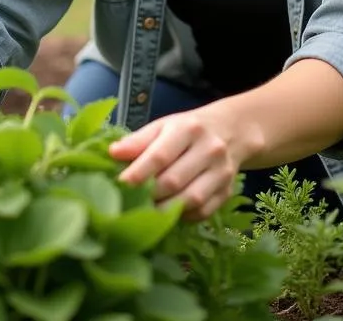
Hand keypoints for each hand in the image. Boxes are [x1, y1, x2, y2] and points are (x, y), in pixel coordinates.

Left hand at [108, 104, 259, 220]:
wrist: (230, 131)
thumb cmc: (186, 130)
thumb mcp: (162, 127)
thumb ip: (137, 140)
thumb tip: (112, 153)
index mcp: (188, 128)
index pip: (160, 155)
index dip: (138, 173)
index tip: (118, 185)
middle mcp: (209, 148)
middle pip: (173, 181)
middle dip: (148, 195)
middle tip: (129, 202)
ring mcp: (222, 172)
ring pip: (190, 199)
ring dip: (164, 210)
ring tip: (146, 210)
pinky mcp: (228, 191)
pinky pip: (202, 212)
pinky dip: (183, 216)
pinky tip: (170, 211)